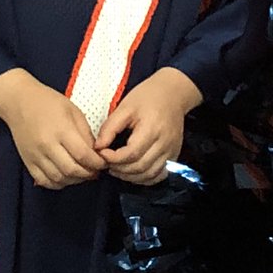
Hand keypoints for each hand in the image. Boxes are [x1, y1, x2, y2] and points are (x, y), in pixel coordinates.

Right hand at [0, 69, 106, 189]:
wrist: (19, 101)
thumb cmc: (47, 102)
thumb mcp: (73, 111)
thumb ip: (85, 133)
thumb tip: (95, 152)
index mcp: (61, 130)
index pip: (83, 155)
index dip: (97, 163)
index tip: (104, 162)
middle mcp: (47, 145)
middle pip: (72, 170)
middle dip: (88, 174)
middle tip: (95, 170)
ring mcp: (36, 155)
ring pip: (59, 179)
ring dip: (74, 180)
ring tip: (82, 173)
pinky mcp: (28, 162)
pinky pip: (44, 181)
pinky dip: (58, 183)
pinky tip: (65, 176)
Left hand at [96, 67, 201, 184]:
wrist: (172, 93)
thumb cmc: (147, 97)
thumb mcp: (125, 107)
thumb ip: (110, 128)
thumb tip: (98, 147)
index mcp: (152, 129)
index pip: (131, 154)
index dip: (113, 158)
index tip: (102, 153)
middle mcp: (164, 143)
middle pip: (140, 167)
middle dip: (119, 169)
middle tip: (107, 163)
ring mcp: (171, 151)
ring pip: (150, 175)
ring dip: (131, 177)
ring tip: (117, 168)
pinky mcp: (174, 155)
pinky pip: (159, 175)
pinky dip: (144, 178)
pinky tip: (133, 172)